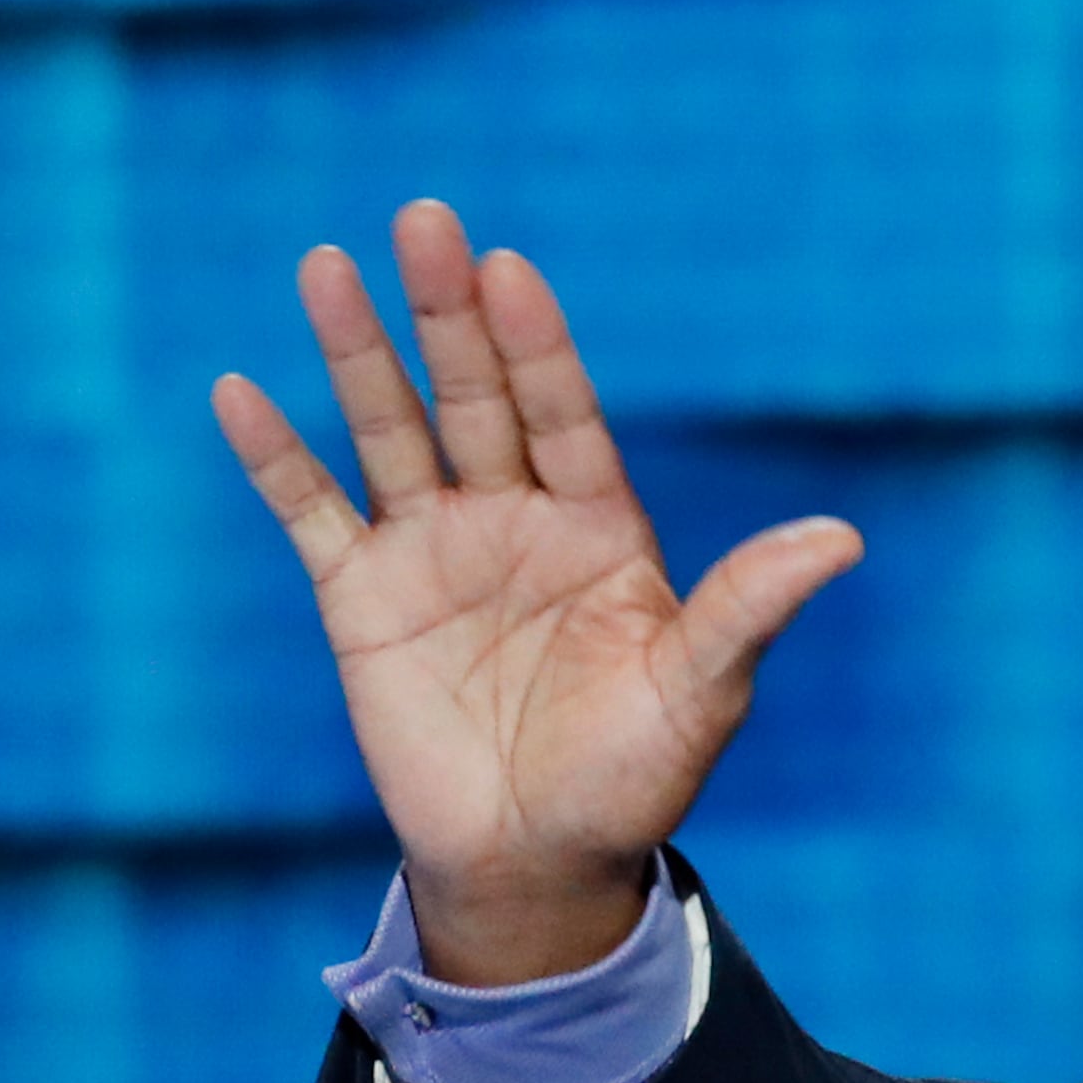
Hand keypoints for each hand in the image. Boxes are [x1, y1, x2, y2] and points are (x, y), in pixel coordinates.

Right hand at [213, 199, 861, 984]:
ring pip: (388, 432)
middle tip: (424, 220)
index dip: (537, 348)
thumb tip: (844, 539)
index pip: (565, 416)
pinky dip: (275, 459)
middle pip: (474, 400)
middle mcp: (514, 521)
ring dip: (356, 355)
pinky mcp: (362, 599)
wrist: (540, 862)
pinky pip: (312, 514)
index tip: (511, 269)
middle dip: (448, 315)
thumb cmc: (635, 778)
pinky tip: (237, 393)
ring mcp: (434, 552)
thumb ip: (752, 606)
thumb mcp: (701, 691)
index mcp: (598, 529)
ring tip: (326, 268)